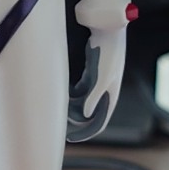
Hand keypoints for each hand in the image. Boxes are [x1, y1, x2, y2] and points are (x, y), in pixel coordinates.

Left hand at [66, 26, 125, 141]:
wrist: (107, 30)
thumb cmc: (108, 53)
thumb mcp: (101, 77)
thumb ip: (94, 98)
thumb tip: (85, 116)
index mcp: (111, 96)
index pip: (99, 122)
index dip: (86, 133)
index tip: (71, 138)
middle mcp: (105, 92)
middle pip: (90, 115)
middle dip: (76, 124)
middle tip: (60, 129)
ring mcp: (97, 84)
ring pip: (82, 104)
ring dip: (71, 110)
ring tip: (57, 113)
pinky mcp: (90, 75)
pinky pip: (79, 92)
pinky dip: (70, 97)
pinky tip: (59, 98)